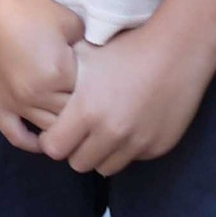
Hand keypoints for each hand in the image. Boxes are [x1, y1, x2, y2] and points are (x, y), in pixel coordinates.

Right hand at [0, 0, 84, 151]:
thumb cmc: (24, 6)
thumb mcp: (67, 20)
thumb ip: (85, 45)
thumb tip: (91, 61)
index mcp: (60, 74)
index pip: (89, 95)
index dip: (95, 89)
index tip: (99, 84)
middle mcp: (38, 96)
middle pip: (71, 117)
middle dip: (80, 110)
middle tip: (87, 104)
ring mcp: (15, 105)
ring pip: (48, 130)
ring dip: (61, 127)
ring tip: (71, 123)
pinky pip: (16, 136)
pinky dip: (32, 143)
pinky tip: (43, 141)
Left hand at [40, 12, 215, 177]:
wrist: (178, 51)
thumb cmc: (128, 49)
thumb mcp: (86, 56)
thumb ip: (60, 79)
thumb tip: (38, 90)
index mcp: (86, 111)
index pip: (53, 148)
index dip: (53, 139)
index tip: (59, 129)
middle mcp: (110, 132)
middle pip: (78, 163)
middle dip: (76, 149)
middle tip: (83, 131)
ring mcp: (136, 143)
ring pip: (105, 167)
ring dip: (102, 153)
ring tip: (107, 129)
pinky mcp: (157, 148)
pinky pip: (133, 159)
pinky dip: (128, 148)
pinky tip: (133, 123)